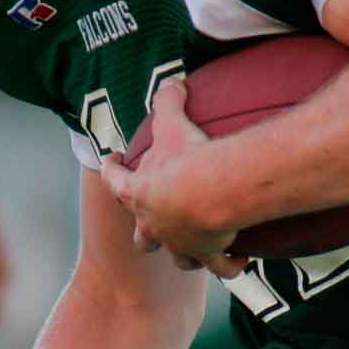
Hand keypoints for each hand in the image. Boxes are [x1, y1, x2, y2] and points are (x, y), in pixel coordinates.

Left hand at [101, 80, 247, 277]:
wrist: (210, 191)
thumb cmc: (185, 159)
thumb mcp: (172, 123)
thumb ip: (168, 101)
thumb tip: (173, 81)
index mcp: (138, 194)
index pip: (114, 181)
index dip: (111, 170)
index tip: (111, 160)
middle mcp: (154, 226)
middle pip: (143, 239)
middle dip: (147, 235)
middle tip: (155, 224)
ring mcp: (180, 244)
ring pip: (180, 258)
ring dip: (187, 253)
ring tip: (199, 247)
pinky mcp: (207, 254)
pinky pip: (220, 267)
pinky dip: (229, 265)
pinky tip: (238, 260)